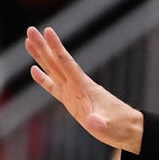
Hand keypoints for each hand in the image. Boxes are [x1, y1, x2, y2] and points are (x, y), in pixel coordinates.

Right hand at [24, 26, 144, 152]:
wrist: (129, 129)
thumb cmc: (121, 126)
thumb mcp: (110, 126)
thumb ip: (100, 124)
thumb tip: (93, 123)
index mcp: (85, 88)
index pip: (67, 64)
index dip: (57, 48)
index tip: (47, 31)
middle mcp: (78, 87)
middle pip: (57, 63)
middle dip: (44, 47)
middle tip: (31, 30)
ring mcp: (74, 93)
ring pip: (54, 71)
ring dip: (42, 57)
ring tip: (29, 41)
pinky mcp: (72, 102)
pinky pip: (55, 87)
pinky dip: (44, 79)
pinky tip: (34, 70)